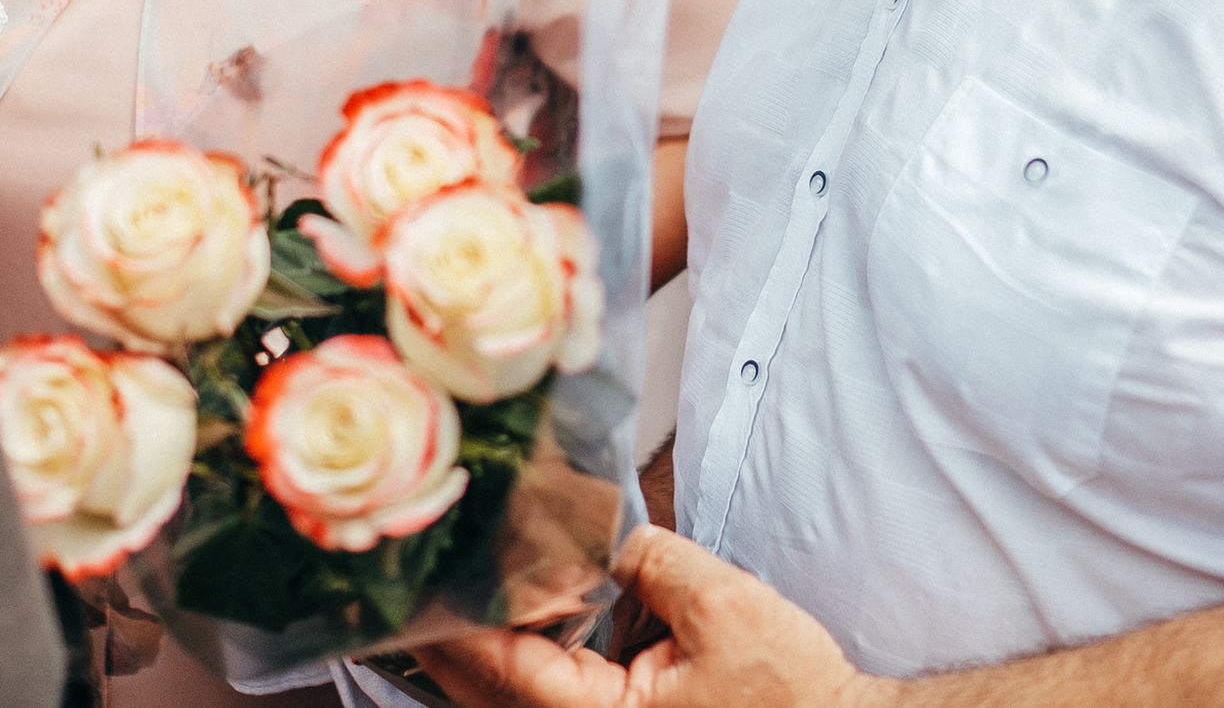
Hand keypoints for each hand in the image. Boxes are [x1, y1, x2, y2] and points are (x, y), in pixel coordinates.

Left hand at [413, 525, 882, 707]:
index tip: (431, 560)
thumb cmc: (792, 696)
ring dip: (496, 634)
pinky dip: (538, 648)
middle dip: (463, 620)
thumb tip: (594, 532)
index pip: (498, 665)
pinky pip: (552, 690)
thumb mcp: (721, 607)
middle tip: (436, 558)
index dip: (459, 610)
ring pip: (514, 690)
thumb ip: (648, 560)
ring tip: (480, 568)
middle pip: (489, 685)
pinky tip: (541, 603)